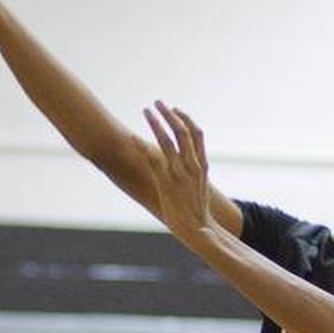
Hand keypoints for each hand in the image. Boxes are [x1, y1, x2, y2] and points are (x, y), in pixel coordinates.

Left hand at [142, 101, 215, 243]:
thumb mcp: (202, 188)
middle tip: (157, 102)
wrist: (199, 229)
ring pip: (167, 140)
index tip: (176, 109)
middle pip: (181, 131)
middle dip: (169, 114)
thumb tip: (191, 167)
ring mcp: (179, 173)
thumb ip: (196, 173)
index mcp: (202, 165)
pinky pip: (152, 159)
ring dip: (155, 122)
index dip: (186, 118)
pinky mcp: (166, 182)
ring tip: (146, 111)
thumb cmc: (198, 212)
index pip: (197, 134)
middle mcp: (192, 165)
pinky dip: (141, 147)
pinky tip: (132, 138)